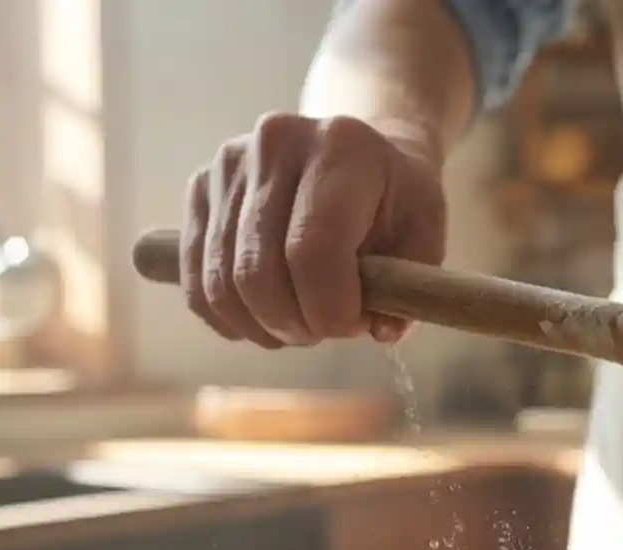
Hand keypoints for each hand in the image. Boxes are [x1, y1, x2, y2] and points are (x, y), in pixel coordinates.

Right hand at [181, 112, 446, 348]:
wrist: (353, 154)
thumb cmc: (394, 198)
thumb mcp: (426, 231)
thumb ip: (412, 284)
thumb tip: (380, 331)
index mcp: (340, 147)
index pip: (312, 249)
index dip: (330, 309)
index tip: (353, 326)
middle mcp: (274, 144)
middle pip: (259, 272)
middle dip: (294, 325)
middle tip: (324, 330)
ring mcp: (227, 165)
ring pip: (222, 285)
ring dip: (263, 327)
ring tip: (298, 324)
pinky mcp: (199, 191)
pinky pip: (196, 284)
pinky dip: (229, 320)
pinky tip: (264, 319)